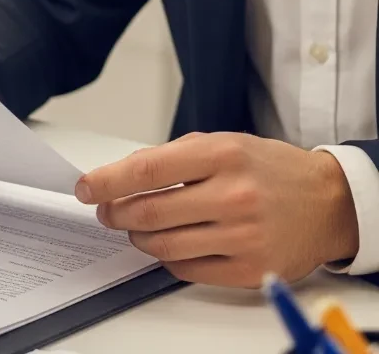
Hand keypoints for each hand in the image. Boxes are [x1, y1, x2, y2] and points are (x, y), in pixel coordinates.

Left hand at [78, 132, 359, 287]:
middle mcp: (234, 196)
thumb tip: (119, 177)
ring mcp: (243, 236)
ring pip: (163, 246)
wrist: (328, 202)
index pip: (145, 171)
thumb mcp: (222, 144)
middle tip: (107, 211)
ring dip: (138, 239)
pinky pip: (186, 270)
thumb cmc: (268, 170)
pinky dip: (168, 258)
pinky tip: (173, 244)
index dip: (105, 182)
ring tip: (138, 228)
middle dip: (115, 214)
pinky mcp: (250, 269)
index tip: (85, 188)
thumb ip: (171, 157)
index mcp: (222, 156)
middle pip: (148, 214)